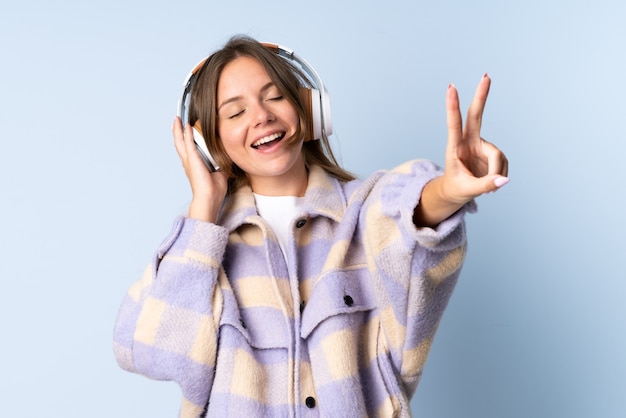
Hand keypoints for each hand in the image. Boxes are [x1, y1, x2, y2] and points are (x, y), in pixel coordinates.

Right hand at [172, 117, 227, 221]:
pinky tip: (187, 125)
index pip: (188, 149)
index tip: (185, 130)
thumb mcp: (220, 174)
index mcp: (194, 166)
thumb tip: (228, 159)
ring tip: (177, 120)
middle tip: (176, 121)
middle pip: (179, 143)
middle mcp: (189, 162)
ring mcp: (189, 160)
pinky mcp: (192, 159)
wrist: (209, 198)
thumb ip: (222, 165)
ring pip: (180, 141)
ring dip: (178, 129)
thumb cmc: (214, 191)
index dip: (185, 139)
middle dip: (177, 131)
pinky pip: (188, 143)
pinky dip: (187, 133)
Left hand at [413, 75, 508, 226]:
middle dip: (482, 96)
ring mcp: (481, 145)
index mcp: (454, 147)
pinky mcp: (491, 153)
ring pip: (498, 156)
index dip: (453, 106)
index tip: (451, 88)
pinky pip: (503, 164)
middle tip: (486, 75)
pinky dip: (500, 175)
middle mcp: (468, 142)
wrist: (456, 191)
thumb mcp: (467, 190)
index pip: (453, 124)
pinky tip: (492, 183)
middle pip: (476, 115)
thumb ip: (484, 185)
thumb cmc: (456, 188)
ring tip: (488, 188)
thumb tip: (504, 179)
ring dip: (497, 173)